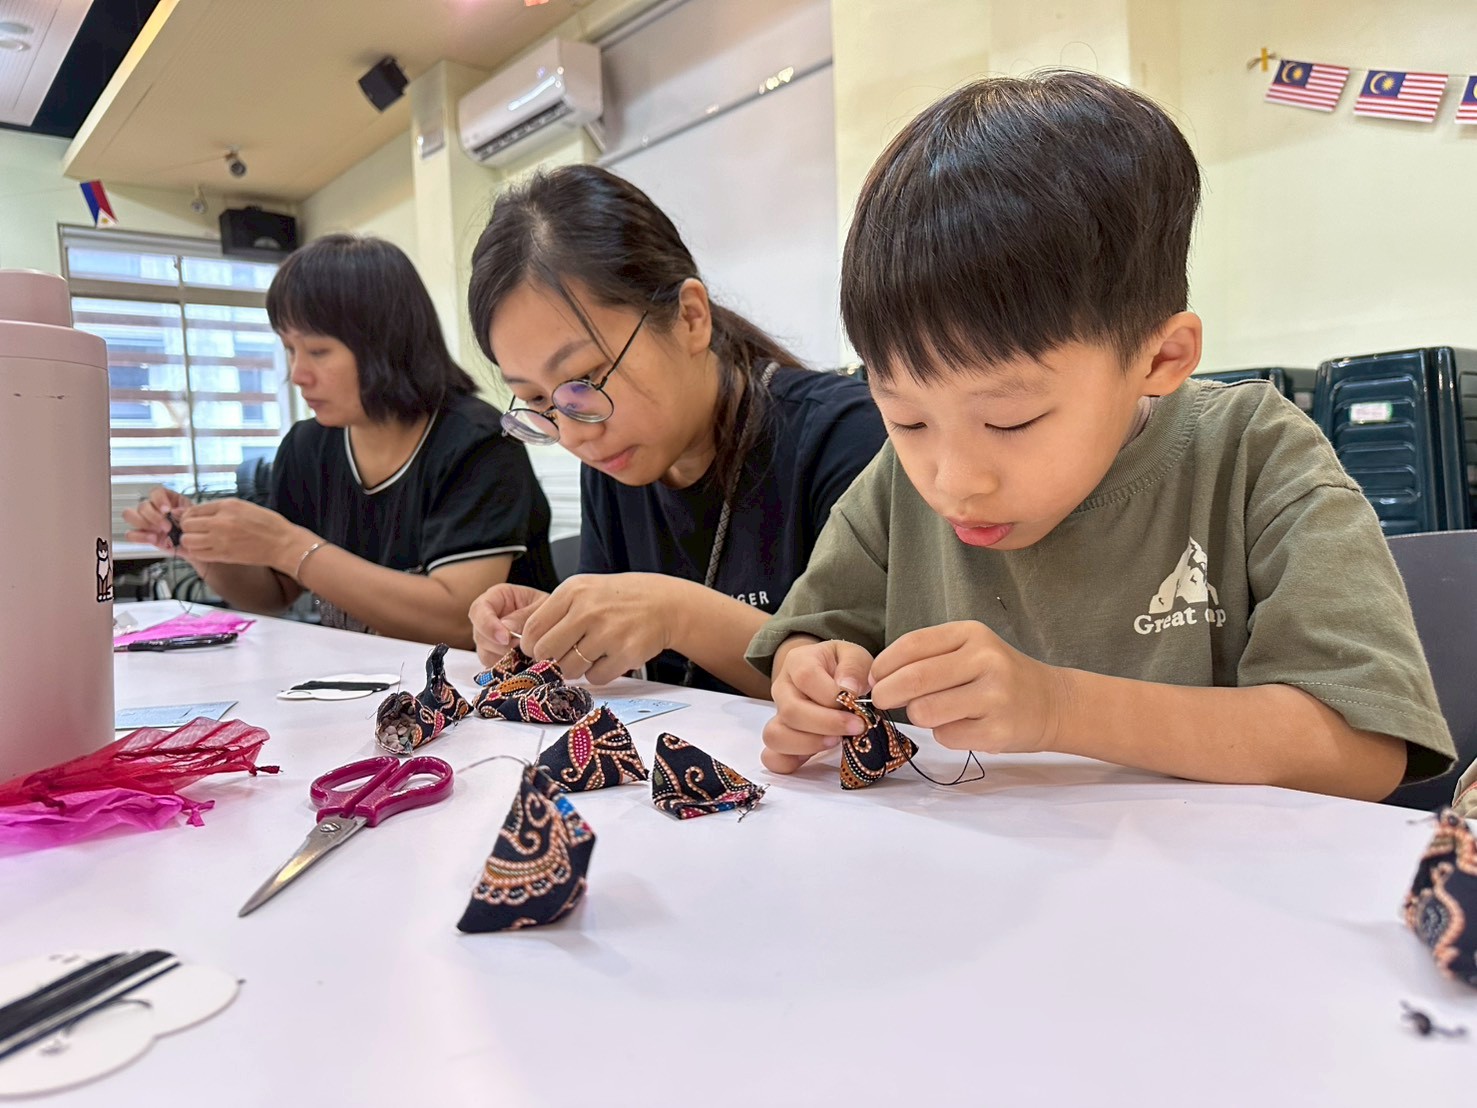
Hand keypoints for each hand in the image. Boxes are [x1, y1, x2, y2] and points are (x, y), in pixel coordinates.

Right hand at [122, 486, 192, 553]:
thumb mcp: (194, 517)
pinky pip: (130, 533)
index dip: (159, 499)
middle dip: (154, 517)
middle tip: (167, 527)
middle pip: (142, 505)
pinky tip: (153, 540)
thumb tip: (174, 511)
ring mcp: (145, 521)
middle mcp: (153, 508)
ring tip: (157, 533)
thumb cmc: (193, 527)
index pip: (156, 492)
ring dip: (142, 524)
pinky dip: (139, 537)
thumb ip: (186, 512)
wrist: (193, 544)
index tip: (167, 510)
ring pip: (129, 515)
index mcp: (167, 499)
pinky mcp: (142, 534)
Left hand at [176, 498, 302, 569]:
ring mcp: (220, 539)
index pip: (193, 510)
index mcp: (227, 506)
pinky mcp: (223, 555)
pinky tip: (206, 550)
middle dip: (187, 528)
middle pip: (186, 525)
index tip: (193, 521)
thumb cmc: (267, 525)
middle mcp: (220, 521)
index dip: (189, 516)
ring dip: (190, 541)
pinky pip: (197, 554)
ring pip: (188, 541)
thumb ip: (217, 509)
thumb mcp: (243, 507)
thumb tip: (191, 512)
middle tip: (196, 531)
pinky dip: (197, 553)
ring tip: (200, 541)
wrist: (283, 544)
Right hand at [469, 583, 550, 665]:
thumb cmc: (550, 608)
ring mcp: (490, 640)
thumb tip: (506, 630)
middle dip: (500, 645)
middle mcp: (488, 619)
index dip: (488, 625)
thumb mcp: (542, 606)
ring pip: (486, 654)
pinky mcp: (497, 658)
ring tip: (528, 655)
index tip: (505, 637)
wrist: (559, 622)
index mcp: (496, 598)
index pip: (479, 610)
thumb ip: (524, 616)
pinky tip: (525, 664)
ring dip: (506, 658)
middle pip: (480, 636)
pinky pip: (495, 667)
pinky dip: (509, 668)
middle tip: (523, 648)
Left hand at [519, 573, 676, 685]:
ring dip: (576, 667)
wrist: (664, 604)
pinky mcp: (626, 653)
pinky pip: (595, 678)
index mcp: (573, 592)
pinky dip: (598, 673)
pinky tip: (609, 657)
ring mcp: (608, 632)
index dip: (530, 645)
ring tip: (592, 652)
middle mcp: (588, 610)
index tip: (537, 649)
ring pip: (569, 669)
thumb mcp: (581, 591)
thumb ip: (547, 610)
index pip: (532, 629)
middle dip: (550, 660)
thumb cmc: (617, 599)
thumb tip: (507, 630)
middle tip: (563, 655)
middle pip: (546, 652)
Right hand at [761, 637, 874, 773]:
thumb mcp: (854, 656)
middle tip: (856, 728)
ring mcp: (777, 716)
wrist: (827, 676)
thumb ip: (854, 667)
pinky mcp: (781, 740)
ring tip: (836, 741)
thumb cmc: (841, 668)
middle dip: (827, 724)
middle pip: (791, 711)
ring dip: (809, 744)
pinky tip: (815, 757)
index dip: (831, 695)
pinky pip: (772, 758)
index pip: (806, 677)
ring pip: (776, 735)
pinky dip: (790, 762)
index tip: (857, 708)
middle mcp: (782, 689)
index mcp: (798, 662)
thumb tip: (848, 689)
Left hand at [868, 621, 1066, 753]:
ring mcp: (994, 697)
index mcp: (972, 634)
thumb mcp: (970, 650)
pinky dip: (944, 735)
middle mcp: (985, 660)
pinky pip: (946, 736)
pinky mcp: (998, 731)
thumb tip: (877, 678)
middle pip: (913, 679)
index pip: (912, 645)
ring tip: (935, 713)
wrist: (1053, 702)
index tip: (874, 678)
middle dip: (887, 693)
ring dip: (918, 716)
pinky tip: (964, 726)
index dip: (883, 664)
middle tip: (882, 701)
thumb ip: (928, 657)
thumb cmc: (999, 676)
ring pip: (925, 711)